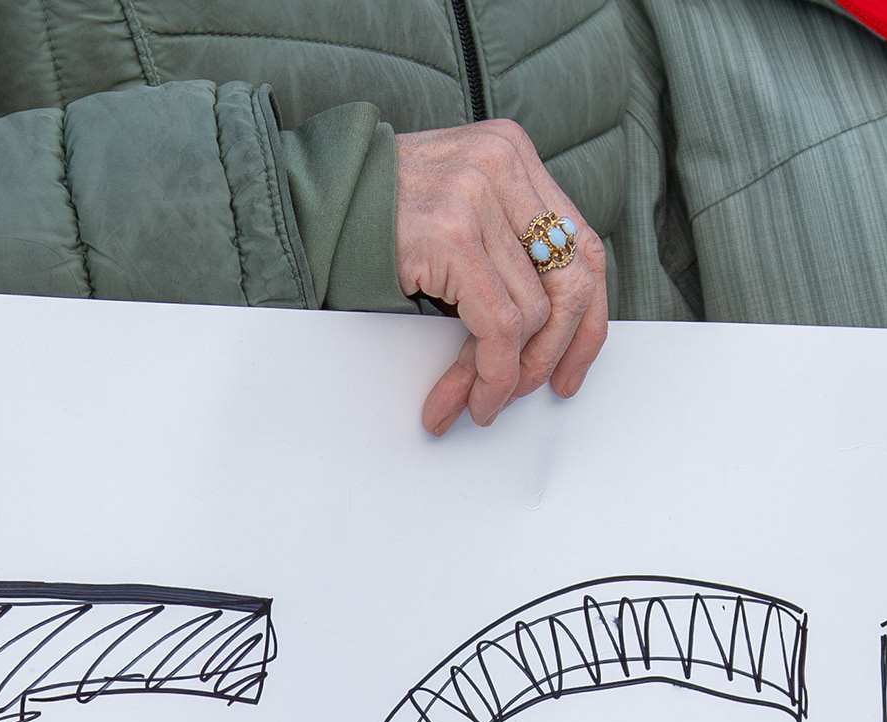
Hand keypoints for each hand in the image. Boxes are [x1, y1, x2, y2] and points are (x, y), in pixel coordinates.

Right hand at [394, 121, 608, 434]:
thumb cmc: (368, 221)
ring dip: (506, 376)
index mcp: (511, 154)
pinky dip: (489, 375)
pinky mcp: (451, 234)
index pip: (582, 244)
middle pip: (573, 279)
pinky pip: (498, 327)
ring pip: (535, 314)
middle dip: (556, 353)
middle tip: (527, 393)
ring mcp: (477, 195)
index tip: (570, 367)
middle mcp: (502, 164)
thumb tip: (549, 334)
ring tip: (477, 402)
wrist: (299, 209)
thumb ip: (503, 248)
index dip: (587, 319)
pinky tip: (465, 398)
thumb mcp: (454, 215)